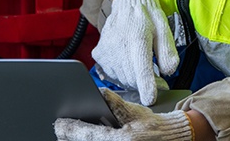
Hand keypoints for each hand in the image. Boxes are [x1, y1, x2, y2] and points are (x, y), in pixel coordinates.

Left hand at [54, 88, 192, 140]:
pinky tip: (81, 138)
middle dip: (71, 137)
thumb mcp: (133, 111)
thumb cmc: (153, 127)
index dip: (71, 129)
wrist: (170, 140)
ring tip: (66, 134)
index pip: (89, 135)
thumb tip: (98, 93)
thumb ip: (114, 103)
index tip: (58, 123)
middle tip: (58, 129)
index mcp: (122, 140)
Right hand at [92, 0, 178, 105]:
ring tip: (140, 64)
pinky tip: (128, 62)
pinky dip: (123, 74)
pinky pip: (112, 75)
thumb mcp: (164, 28)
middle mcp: (119, 45)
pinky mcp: (99, 55)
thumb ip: (168, 51)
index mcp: (138, 38)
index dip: (146, 87)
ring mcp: (107, 51)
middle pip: (133, 79)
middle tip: (155, 74)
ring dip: (134, 79)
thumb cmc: (147, 17)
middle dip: (145, 82)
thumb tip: (168, 71)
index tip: (150, 99)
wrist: (126, 3)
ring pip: (122, 79)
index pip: (141, 69)